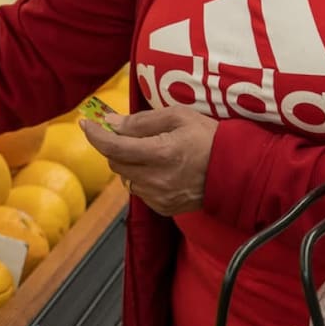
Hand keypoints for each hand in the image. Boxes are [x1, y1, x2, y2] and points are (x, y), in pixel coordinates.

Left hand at [81, 106, 217, 215]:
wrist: (238, 170)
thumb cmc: (209, 137)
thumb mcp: (177, 116)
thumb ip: (141, 121)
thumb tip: (111, 123)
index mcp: (160, 153)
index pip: (113, 147)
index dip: (95, 134)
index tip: (86, 123)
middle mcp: (157, 179)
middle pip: (115, 163)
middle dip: (115, 147)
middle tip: (125, 134)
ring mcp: (160, 197)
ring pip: (126, 178)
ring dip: (129, 163)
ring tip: (151, 152)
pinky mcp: (165, 208)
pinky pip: (141, 192)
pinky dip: (143, 179)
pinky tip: (161, 169)